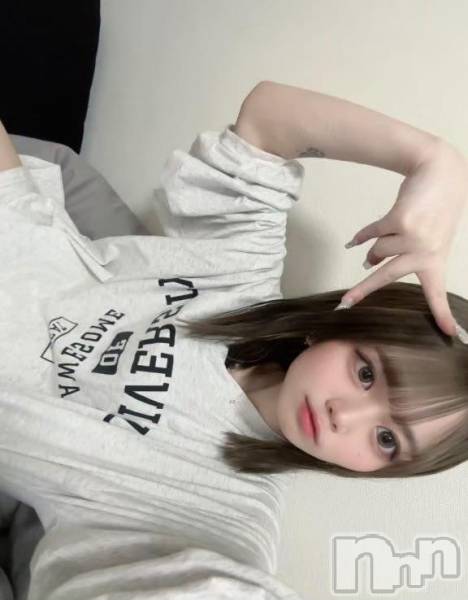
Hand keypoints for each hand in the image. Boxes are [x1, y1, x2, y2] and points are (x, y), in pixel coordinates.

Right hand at [339, 141, 467, 336]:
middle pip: (387, 276)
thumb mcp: (429, 237)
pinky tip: (354, 242)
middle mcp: (425, 252)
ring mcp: (412, 237)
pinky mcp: (399, 221)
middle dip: (362, 290)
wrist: (442, 174)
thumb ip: (402, 254)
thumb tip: (368, 263)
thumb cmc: (435, 208)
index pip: (437, 292)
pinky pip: (372, 233)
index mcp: (436, 260)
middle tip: (345, 302)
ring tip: (388, 234)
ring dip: (375, 245)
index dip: (442, 314)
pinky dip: (362, 236)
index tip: (451, 335)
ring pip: (378, 249)